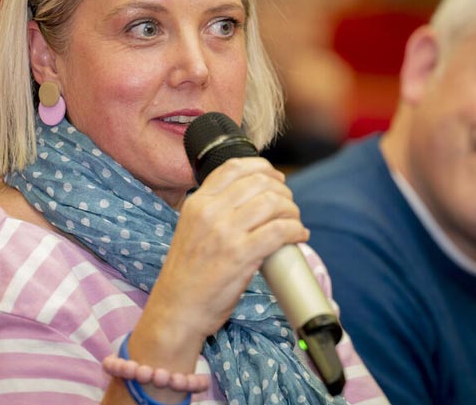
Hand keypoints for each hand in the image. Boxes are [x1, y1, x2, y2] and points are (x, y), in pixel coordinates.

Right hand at [133, 157, 307, 359]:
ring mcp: (225, 232)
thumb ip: (214, 210)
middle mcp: (210, 211)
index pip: (235, 166)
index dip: (263, 168)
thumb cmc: (188, 274)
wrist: (176, 309)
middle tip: (289, 206)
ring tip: (295, 223)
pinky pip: (279, 231)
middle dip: (283, 191)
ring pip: (273, 203)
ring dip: (292, 211)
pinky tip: (299, 236)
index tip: (277, 179)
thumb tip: (252, 196)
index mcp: (197, 202)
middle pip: (260, 182)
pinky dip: (296, 230)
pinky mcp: (240, 255)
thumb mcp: (191, 229)